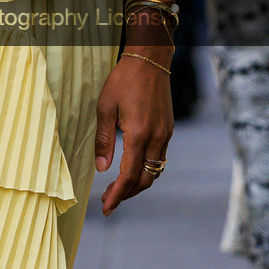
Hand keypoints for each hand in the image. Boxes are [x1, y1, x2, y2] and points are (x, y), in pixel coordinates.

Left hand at [93, 48, 173, 214]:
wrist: (150, 60)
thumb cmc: (123, 81)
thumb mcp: (105, 108)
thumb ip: (104, 140)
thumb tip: (101, 168)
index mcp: (138, 134)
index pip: (128, 175)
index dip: (117, 195)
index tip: (106, 208)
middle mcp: (156, 138)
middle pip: (145, 179)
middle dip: (127, 194)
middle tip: (108, 200)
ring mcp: (165, 134)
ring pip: (154, 171)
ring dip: (137, 184)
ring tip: (118, 188)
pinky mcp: (168, 129)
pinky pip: (159, 158)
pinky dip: (146, 170)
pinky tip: (132, 168)